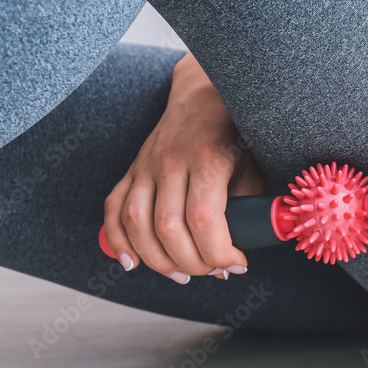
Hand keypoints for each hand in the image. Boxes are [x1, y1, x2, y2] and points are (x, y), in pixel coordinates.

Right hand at [101, 53, 266, 281]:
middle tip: (213, 272)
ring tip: (181, 275)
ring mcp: (146, 164)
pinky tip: (132, 263)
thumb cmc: (237, 132)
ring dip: (157, 259)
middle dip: (192, 262)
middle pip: (168, 228)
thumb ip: (246, 204)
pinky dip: (118, 240)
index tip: (238, 265)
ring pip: (136, 222)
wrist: (205, 92)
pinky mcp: (132, 169)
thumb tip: (242, 246)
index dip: (219, 252)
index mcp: (207, 157)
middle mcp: (171, 160)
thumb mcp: (253, 164)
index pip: (204, 219)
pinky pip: (113, 208)